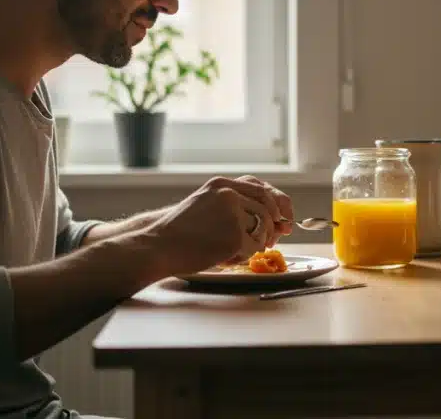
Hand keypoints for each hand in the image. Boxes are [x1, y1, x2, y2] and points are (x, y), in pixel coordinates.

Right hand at [142, 176, 291, 275]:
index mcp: (221, 184)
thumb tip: (272, 219)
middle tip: (273, 240)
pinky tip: (226, 256)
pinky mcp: (235, 236)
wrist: (157, 245)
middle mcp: (229, 194)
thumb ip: (233, 204)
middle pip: (267, 208)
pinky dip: (245, 255)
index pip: (261, 188)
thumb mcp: (204, 204)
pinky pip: (255, 247)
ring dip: (257, 242)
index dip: (276, 203)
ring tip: (236, 249)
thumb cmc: (180, 231)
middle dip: (274, 225)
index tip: (283, 217)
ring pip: (263, 228)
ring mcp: (233, 214)